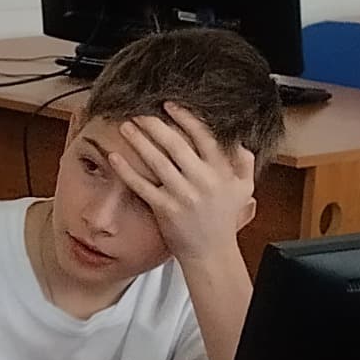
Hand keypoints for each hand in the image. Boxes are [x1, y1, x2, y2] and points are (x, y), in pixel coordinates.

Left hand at [106, 102, 259, 264]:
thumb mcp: (243, 189)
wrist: (211, 253)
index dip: (185, 118)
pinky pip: (141, 185)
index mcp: (222, 172)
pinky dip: (126, 170)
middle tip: (139, 112)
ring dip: (138, 141)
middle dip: (154, 125)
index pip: (203, 136)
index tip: (169, 106)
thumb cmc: (224, 219)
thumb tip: (239, 140)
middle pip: (175, 144)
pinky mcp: (165, 209)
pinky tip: (114, 157)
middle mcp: (203, 181)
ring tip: (126, 126)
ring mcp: (183, 195)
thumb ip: (244, 162)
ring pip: (156, 161)